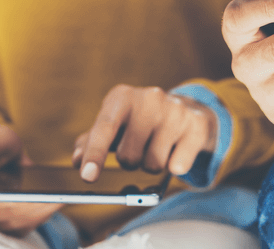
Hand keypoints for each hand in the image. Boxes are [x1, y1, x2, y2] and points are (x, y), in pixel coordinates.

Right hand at [0, 125, 62, 235]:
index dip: (10, 204)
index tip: (34, 198)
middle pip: (2, 219)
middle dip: (31, 210)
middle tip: (56, 200)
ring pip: (13, 227)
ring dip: (38, 216)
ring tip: (59, 202)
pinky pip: (20, 228)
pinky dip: (38, 218)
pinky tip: (54, 205)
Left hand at [74, 84, 216, 181]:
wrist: (185, 111)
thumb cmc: (139, 121)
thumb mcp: (113, 124)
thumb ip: (90, 141)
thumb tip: (77, 160)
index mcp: (122, 97)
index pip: (105, 127)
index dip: (95, 153)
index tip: (87, 176)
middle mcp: (149, 98)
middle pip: (128, 156)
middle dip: (129, 161)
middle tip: (137, 148)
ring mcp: (175, 110)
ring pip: (153, 164)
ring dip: (151, 165)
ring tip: (156, 148)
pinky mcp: (196, 125)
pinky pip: (178, 166)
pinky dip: (174, 166)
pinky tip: (176, 151)